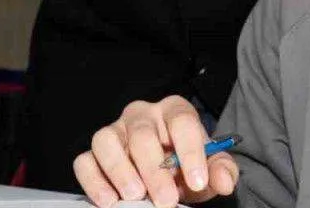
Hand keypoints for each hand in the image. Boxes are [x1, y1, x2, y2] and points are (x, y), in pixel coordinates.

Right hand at [74, 96, 238, 207]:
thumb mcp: (209, 169)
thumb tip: (225, 182)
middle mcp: (141, 115)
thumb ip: (221, 171)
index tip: (198, 181)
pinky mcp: (94, 152)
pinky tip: (109, 200)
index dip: (191, 151)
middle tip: (166, 200)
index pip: (182, 121)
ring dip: (120, 170)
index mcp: (173, 111)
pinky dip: (94, 181)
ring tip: (135, 196)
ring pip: (106, 140)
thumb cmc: (187, 166)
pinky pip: (84, 161)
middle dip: (154, 170)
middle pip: (142, 133)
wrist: (167, 175)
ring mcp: (115, 131)